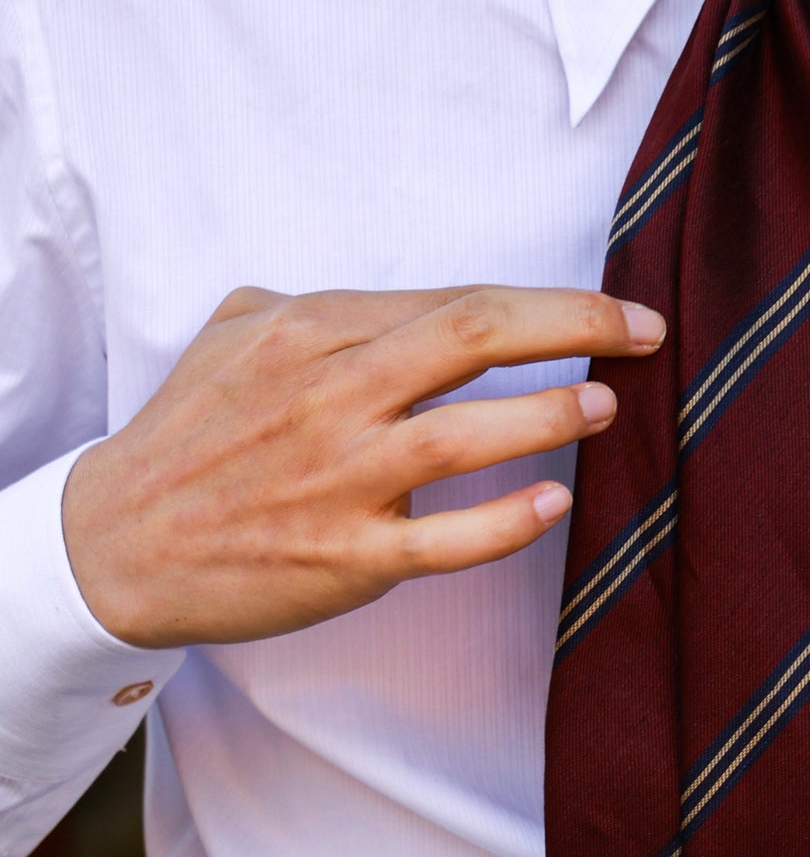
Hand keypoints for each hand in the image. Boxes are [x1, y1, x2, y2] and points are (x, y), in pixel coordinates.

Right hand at [63, 285, 664, 648]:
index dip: (551, 303)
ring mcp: (339, 478)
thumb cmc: (188, 435)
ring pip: (468, 434)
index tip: (618, 313)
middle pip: (474, 336)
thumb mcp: (234, 334)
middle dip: (577, 326)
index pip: (456, 301)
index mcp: (312, 332)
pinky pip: (444, 539)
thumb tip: (399, 304)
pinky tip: (553, 503)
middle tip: (645, 331)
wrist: (117, 544)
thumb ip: (321, 308)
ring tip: (606, 405)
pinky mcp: (344, 556)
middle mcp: (330, 394)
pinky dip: (506, 520)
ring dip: (552, 414)